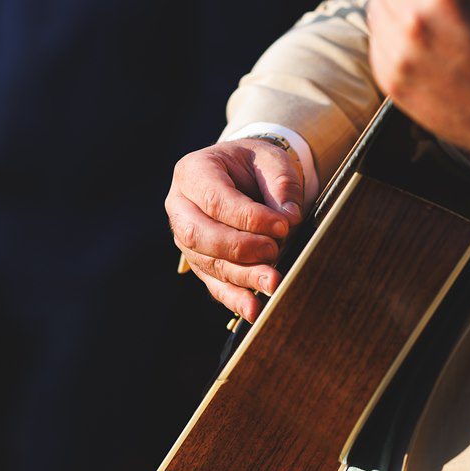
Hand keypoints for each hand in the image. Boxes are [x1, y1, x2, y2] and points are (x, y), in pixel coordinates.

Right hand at [165, 139, 306, 322]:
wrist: (246, 174)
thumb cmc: (256, 164)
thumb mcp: (271, 161)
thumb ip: (281, 186)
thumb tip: (289, 218)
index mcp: (193, 171)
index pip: (215, 199)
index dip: (248, 217)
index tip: (282, 226)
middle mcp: (180, 205)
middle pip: (198, 234)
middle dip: (238, 248)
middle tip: (273, 251)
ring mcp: (185, 237)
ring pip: (206, 262)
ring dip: (242, 276)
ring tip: (273, 282)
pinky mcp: (199, 261)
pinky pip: (213, 283)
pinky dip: (234, 299)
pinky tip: (254, 309)